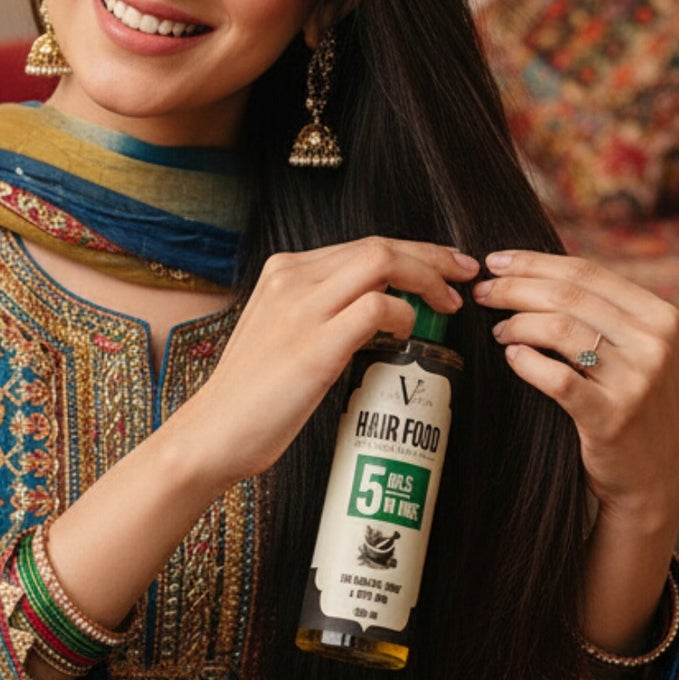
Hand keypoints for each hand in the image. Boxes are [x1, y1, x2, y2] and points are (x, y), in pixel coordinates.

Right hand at [173, 236, 477, 488]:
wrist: (213, 433)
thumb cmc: (252, 394)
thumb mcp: (282, 332)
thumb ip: (321, 310)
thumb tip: (380, 309)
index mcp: (284, 271)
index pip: (363, 246)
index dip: (414, 252)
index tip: (445, 267)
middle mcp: (291, 279)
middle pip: (379, 246)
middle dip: (432, 257)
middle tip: (465, 276)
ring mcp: (301, 309)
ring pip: (383, 264)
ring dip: (428, 279)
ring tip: (448, 305)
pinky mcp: (314, 345)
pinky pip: (377, 308)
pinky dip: (404, 315)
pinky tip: (408, 334)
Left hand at [472, 250, 678, 534]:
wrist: (653, 478)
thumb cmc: (629, 405)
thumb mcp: (633, 351)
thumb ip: (601, 313)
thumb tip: (532, 272)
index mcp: (660, 316)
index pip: (587, 272)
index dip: (534, 262)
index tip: (495, 261)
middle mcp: (654, 343)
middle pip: (568, 296)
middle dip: (515, 288)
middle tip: (482, 292)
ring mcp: (637, 381)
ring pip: (560, 329)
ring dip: (517, 325)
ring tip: (498, 331)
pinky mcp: (613, 417)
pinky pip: (557, 378)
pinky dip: (526, 362)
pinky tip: (511, 357)